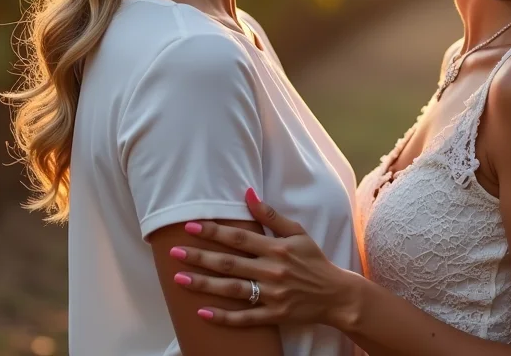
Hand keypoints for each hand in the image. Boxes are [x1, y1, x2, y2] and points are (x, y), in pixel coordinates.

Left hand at [170, 188, 359, 327]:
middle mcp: (272, 271)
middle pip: (229, 263)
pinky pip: (245, 318)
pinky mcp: (274, 315)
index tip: (191, 226)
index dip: (214, 232)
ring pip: (232, 289)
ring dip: (204, 284)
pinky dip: (223, 317)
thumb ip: (270, 215)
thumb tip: (248, 192)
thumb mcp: (297, 232)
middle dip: (200, 257)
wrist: (336, 294)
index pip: (239, 237)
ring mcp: (272, 295)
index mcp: (276, 248)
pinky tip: (202, 312)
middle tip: (174, 252)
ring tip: (179, 279)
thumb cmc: (314, 260)